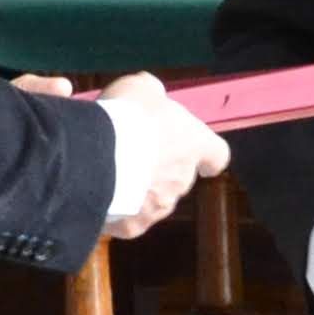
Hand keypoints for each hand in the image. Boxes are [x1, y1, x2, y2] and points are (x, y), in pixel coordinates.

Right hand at [75, 72, 226, 240]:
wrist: (96, 158)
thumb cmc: (127, 116)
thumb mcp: (141, 88)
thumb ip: (153, 93)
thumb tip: (153, 95)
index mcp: (194, 144)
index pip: (217, 154)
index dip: (208, 156)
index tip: (202, 159)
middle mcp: (183, 180)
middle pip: (179, 176)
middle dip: (161, 168)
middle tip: (133, 153)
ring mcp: (160, 207)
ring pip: (154, 199)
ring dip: (138, 188)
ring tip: (110, 173)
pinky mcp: (133, 226)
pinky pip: (128, 216)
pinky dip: (116, 208)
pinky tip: (97, 193)